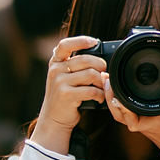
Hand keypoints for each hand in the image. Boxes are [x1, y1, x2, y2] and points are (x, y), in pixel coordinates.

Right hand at [32, 37, 106, 153]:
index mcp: (55, 62)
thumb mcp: (63, 77)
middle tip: (105, 73)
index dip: (81, 41)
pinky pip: (91, 90)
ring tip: (102, 87)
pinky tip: (99, 97)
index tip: (94, 42)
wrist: (54, 119)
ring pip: (91, 74)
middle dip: (100, 65)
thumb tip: (98, 57)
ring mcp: (59, 82)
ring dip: (101, 82)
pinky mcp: (66, 95)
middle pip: (85, 59)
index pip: (65, 45)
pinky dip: (100, 94)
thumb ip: (74, 65)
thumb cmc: (63, 96)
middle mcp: (55, 70)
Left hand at [103, 73, 159, 159]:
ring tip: (105, 79)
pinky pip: (122, 113)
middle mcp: (142, 124)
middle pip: (118, 112)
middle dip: (110, 96)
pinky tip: (114, 89)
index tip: (117, 91)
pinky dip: (115, 102)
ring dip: (110, 98)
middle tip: (106, 78)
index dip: (122, 106)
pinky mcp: (139, 123)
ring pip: (117, 113)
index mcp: (152, 121)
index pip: (131, 116)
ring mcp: (139, 125)